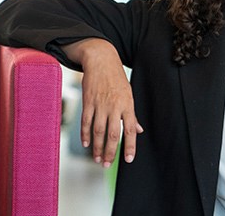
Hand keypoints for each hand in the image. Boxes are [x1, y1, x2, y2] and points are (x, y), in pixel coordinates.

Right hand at [63, 38, 142, 167]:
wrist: (101, 60)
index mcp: (127, 105)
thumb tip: (139, 130)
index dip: (129, 146)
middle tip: (106, 164)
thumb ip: (132, 115)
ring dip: (97, 147)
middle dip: (110, 152)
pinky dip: (85, 134)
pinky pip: (86, 121)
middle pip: (112, 134)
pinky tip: (86, 144)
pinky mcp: (88, 101)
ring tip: (97, 159)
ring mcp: (100, 104)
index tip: (128, 159)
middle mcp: (114, 106)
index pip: (130, 130)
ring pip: (98, 131)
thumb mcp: (128, 95)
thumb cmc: (117, 79)